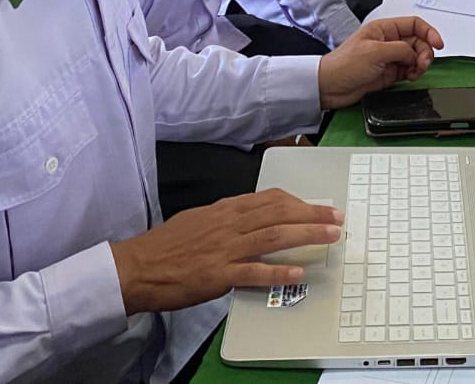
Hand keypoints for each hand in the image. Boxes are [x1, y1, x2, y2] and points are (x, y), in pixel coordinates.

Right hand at [111, 189, 341, 313]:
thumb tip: (251, 217)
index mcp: (225, 209)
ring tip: (330, 236)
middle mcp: (229, 223)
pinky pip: (254, 271)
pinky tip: (298, 271)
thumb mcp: (199, 219)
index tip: (318, 206)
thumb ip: (226, 218)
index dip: (299, 201)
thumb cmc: (167, 245)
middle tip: (337, 219)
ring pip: (274, 236)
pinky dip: (279, 270)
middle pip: (279, 213)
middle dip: (312, 214)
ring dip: (306, 234)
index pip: (270, 199)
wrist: (138, 266)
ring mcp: (226, 248)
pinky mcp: (219, 274)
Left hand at [317, 15, 442, 108]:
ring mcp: (389, 58)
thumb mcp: (375, 52)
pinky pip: (409, 70)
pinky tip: (410, 77)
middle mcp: (389, 41)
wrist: (330, 87)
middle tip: (422, 65)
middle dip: (424, 52)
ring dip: (420, 64)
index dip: (429, 32)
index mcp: (384, 29)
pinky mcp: (389, 73)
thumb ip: (400, 49)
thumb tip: (414, 54)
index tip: (439, 44)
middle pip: (418, 42)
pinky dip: (413, 73)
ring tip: (414, 73)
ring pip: (415, 57)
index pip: (414, 24)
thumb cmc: (346, 64)